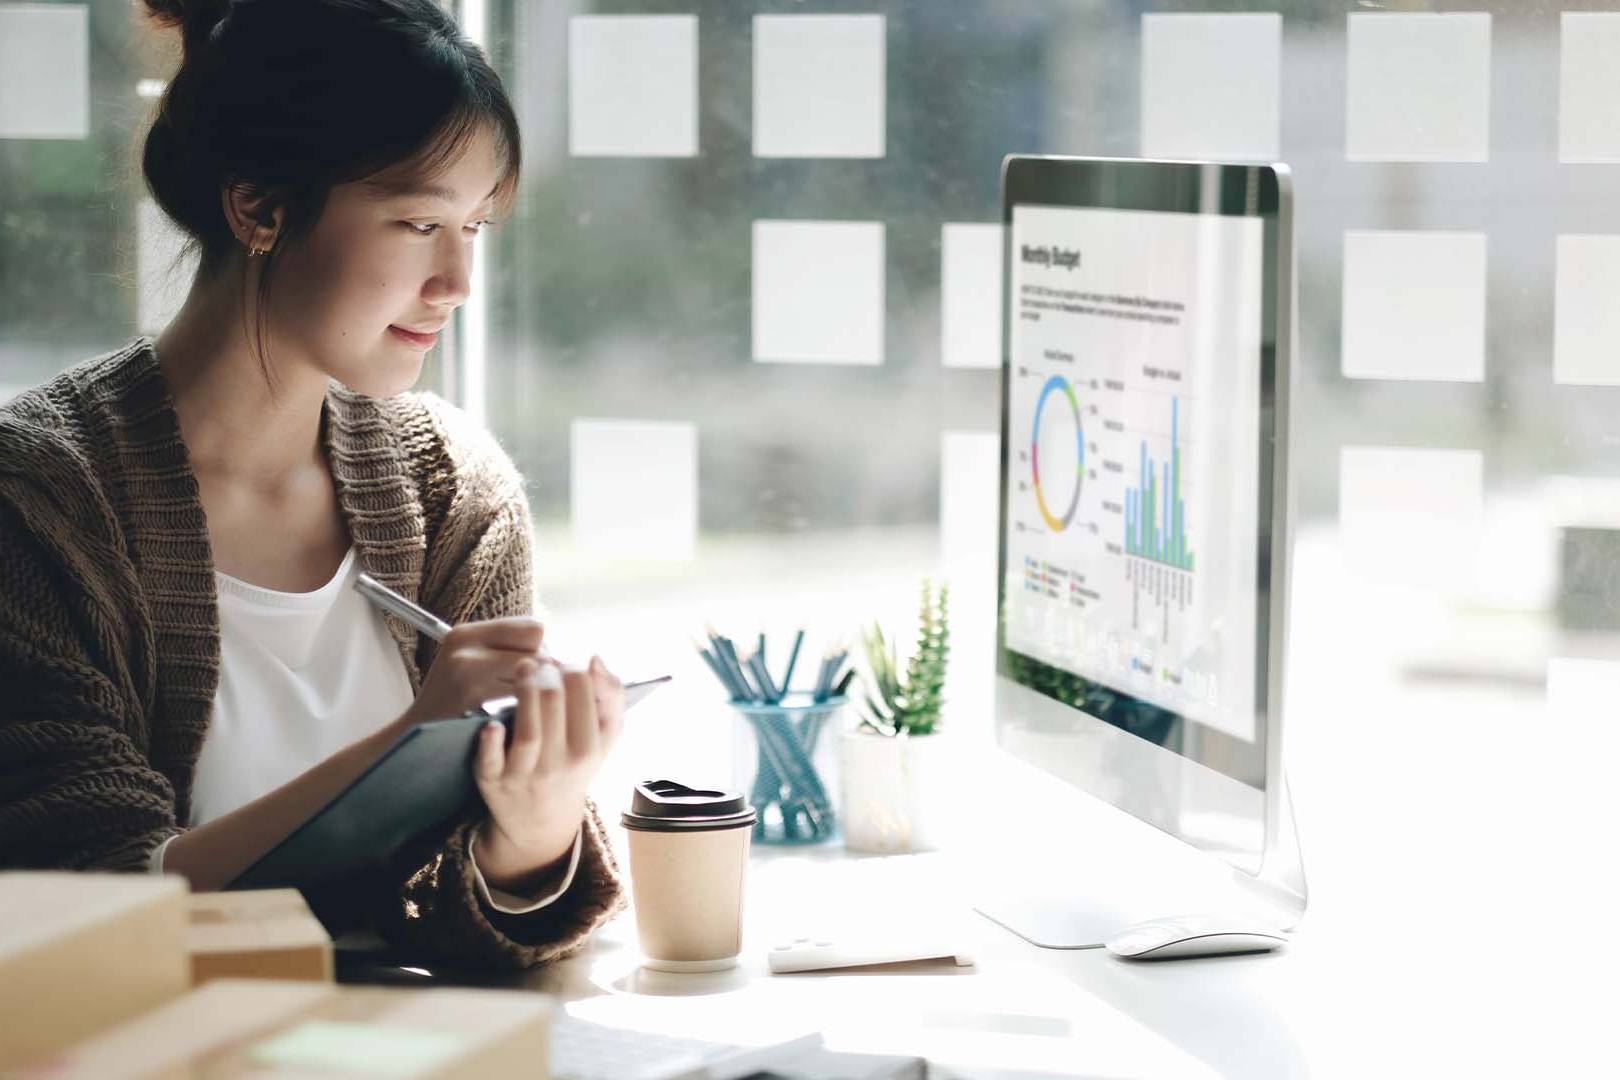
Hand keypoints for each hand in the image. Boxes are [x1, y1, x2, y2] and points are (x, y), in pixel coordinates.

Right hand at [396, 616, 548, 728]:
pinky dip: (525, 707)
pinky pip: (522, 693)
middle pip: (538, 646)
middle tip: (530, 694)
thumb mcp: (471, 668)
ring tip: (522, 708)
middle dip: (542, 670)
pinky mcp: (470, 692)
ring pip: (533, 669)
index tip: (534, 675)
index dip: (540, 652)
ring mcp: (466, 666)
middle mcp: (465, 643)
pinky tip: (514, 720)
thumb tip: (560, 658)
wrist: (413, 743)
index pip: (534, 628)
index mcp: (467, 633)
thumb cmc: (453, 709)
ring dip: (535, 690)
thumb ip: (506, 653)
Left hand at [471, 655, 625, 893]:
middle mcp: (560, 764)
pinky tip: (493, 720)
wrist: (542, 817)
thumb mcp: (604, 736)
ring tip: (522, 669)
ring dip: (522, 689)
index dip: (570, 666)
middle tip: (538, 662)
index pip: (583, 689)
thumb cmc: (574, 763)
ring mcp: (526, 774)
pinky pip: (492, 759)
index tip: (561, 664)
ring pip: (527, 728)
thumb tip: (595, 660)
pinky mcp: (493, 781)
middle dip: (544, 670)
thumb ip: (611, 695)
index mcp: (590, 748)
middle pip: (553, 700)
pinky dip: (492, 740)